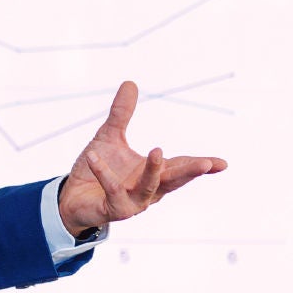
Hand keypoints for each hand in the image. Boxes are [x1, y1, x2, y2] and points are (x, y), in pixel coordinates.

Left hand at [58, 81, 227, 236]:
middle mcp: (148, 190)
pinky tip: (93, 156)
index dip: (201, 165)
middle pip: (174, 180)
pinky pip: (112, 190)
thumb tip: (130, 82)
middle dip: (190, 172)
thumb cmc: (95, 170)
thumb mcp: (109, 136)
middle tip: (207, 163)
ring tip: (157, 150)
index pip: (181, 167)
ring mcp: (133, 202)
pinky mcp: (113, 209)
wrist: (70, 196)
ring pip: (148, 188)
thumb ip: (121, 114)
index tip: (222, 163)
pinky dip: (104, 173)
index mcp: (154, 173)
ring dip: (153, 171)